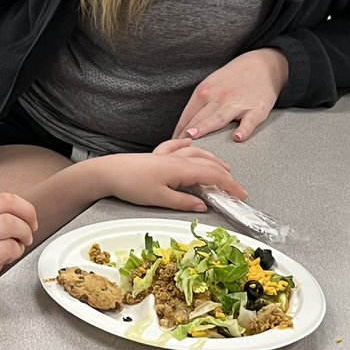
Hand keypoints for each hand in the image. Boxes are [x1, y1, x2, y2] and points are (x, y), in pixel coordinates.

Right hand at [0, 192, 37, 313]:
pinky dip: (15, 252)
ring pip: (9, 223)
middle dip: (28, 215)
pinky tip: (8, 259)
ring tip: (19, 247)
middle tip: (30, 231)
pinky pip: (7, 247)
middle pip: (7, 203)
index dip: (24, 208)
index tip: (30, 222)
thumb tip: (24, 220)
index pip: (4, 198)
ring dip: (23, 235)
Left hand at [87, 140, 245, 211]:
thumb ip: (183, 202)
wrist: (108, 172)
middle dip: (226, 175)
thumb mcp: (160, 199)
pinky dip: (188, 145)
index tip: (241, 195)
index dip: (230, 185)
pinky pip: (178, 145)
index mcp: (181, 169)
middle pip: (209, 163)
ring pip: (197, 152)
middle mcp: (177, 158)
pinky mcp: (157, 155)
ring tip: (223, 169)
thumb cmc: (131, 185)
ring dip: (213, 160)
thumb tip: (203, 206)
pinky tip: (191, 143)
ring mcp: (167, 154)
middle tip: (235, 188)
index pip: (214, 175)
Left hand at [173, 49, 288, 141]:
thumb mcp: (211, 85)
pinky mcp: (257, 109)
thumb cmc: (232, 79)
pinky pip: (249, 121)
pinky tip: (238, 138)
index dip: (177, 132)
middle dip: (185, 135)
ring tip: (194, 137)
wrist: (262, 64)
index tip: (170, 147)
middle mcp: (218, 97)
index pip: (187, 116)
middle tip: (175, 151)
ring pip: (218, 118)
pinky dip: (244, 129)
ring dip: (205, 127)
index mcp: (204, 91)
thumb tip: (184, 127)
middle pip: (198, 119)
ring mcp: (237, 103)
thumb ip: (199, 105)